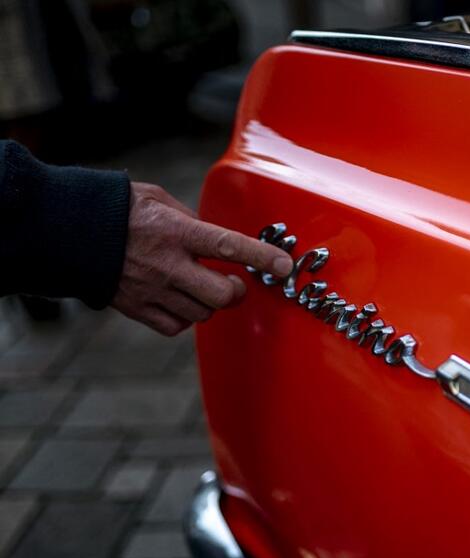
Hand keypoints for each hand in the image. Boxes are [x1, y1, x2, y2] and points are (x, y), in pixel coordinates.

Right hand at [111, 182, 292, 335]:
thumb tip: (216, 241)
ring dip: (209, 304)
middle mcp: (167, 265)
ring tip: (197, 286)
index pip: (229, 246)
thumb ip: (192, 221)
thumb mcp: (159, 200)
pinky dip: (184, 318)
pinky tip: (178, 301)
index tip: (284, 265)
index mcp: (175, 231)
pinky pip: (175, 326)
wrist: (65, 230)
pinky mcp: (136, 308)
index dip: (261, 257)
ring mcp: (151, 290)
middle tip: (233, 283)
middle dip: (236, 291)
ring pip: (202, 314)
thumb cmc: (117, 209)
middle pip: (222, 295)